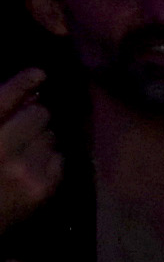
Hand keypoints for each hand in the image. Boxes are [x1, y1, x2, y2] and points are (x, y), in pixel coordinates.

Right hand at [0, 68, 57, 227]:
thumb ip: (2, 115)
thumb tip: (30, 95)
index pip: (2, 100)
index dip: (21, 83)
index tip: (39, 73)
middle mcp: (2, 150)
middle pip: (37, 115)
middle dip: (34, 117)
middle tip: (23, 129)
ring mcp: (25, 170)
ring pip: (51, 136)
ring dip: (42, 138)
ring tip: (24, 151)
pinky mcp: (42, 188)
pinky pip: (59, 158)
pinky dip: (50, 159)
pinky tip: (33, 167)